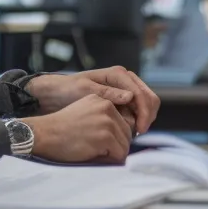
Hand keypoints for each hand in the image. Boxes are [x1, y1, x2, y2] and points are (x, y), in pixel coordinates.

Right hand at [19, 95, 132, 163]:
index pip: (124, 121)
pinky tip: (95, 156)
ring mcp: (107, 122)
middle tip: (99, 150)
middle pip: (127, 133)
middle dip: (117, 145)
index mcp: (103, 100)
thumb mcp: (84, 111)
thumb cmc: (61, 128)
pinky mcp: (105, 137)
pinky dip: (110, 160)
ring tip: (95, 153)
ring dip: (114, 153)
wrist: (45, 134)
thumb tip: (126, 132)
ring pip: (125, 145)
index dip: (116, 135)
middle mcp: (108, 107)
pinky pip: (120, 155)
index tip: (104, 142)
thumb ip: (103, 116)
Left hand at [27, 66, 159, 133]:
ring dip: (144, 119)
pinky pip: (138, 110)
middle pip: (150, 98)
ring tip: (132, 134)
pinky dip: (137, 120)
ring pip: (147, 105)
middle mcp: (125, 79)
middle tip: (138, 133)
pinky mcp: (123, 99)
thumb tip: (130, 96)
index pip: (141, 94)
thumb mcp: (85, 91)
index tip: (139, 130)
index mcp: (118, 74)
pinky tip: (128, 131)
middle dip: (147, 116)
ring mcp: (126, 89)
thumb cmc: (68, 90)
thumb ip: (108, 93)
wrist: (57, 94)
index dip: (144, 112)